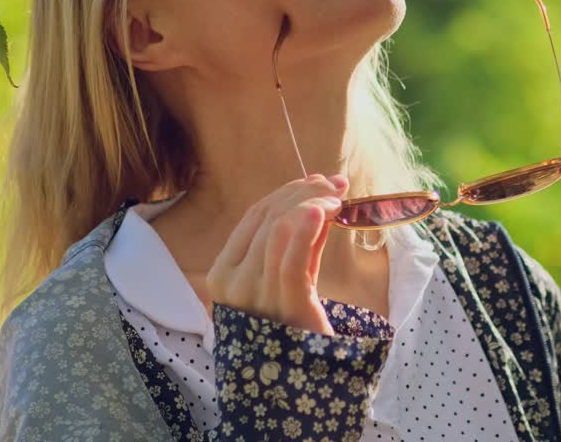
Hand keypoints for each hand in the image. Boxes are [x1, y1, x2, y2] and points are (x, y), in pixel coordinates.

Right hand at [205, 173, 347, 334]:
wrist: (306, 380)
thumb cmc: (295, 325)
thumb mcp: (293, 275)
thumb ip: (301, 238)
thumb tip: (317, 192)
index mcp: (223, 273)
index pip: (254, 216)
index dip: (288, 191)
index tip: (318, 179)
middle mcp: (231, 284)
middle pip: (269, 219)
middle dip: (305, 193)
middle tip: (336, 184)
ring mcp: (254, 298)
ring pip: (280, 231)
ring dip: (312, 205)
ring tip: (338, 198)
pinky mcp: (284, 308)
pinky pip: (292, 261)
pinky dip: (308, 229)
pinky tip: (325, 211)